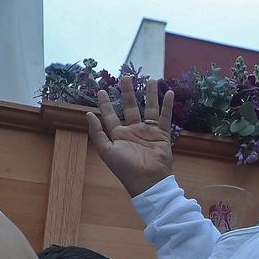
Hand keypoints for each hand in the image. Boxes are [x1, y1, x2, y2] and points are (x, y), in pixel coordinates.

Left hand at [86, 76, 176, 196]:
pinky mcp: (162, 135)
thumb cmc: (125, 168)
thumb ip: (97, 133)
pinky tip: (170, 93)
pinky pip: (165, 117)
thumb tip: (88, 114)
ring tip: (151, 79)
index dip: (105, 103)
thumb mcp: (106, 151)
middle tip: (126, 77)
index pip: (110, 114)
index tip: (102, 90)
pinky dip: (168, 106)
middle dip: (128, 93)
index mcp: (118, 135)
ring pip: (150, 109)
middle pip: (131, 107)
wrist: (148, 181)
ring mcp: (149, 132)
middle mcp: (133, 131)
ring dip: (150, 94)